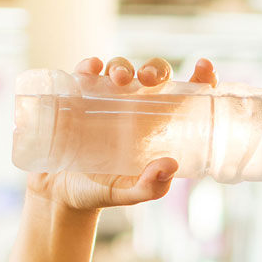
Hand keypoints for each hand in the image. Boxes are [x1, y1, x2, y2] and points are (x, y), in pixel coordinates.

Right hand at [26, 56, 219, 211]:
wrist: (58, 195)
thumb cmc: (98, 193)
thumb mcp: (127, 195)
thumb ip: (150, 187)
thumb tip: (169, 165)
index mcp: (154, 127)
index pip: (184, 95)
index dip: (199, 77)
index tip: (204, 66)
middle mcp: (132, 109)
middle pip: (151, 75)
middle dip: (155, 69)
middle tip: (149, 80)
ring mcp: (103, 101)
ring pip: (119, 69)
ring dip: (122, 66)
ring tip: (119, 79)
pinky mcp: (76, 99)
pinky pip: (84, 74)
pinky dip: (88, 65)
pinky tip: (91, 69)